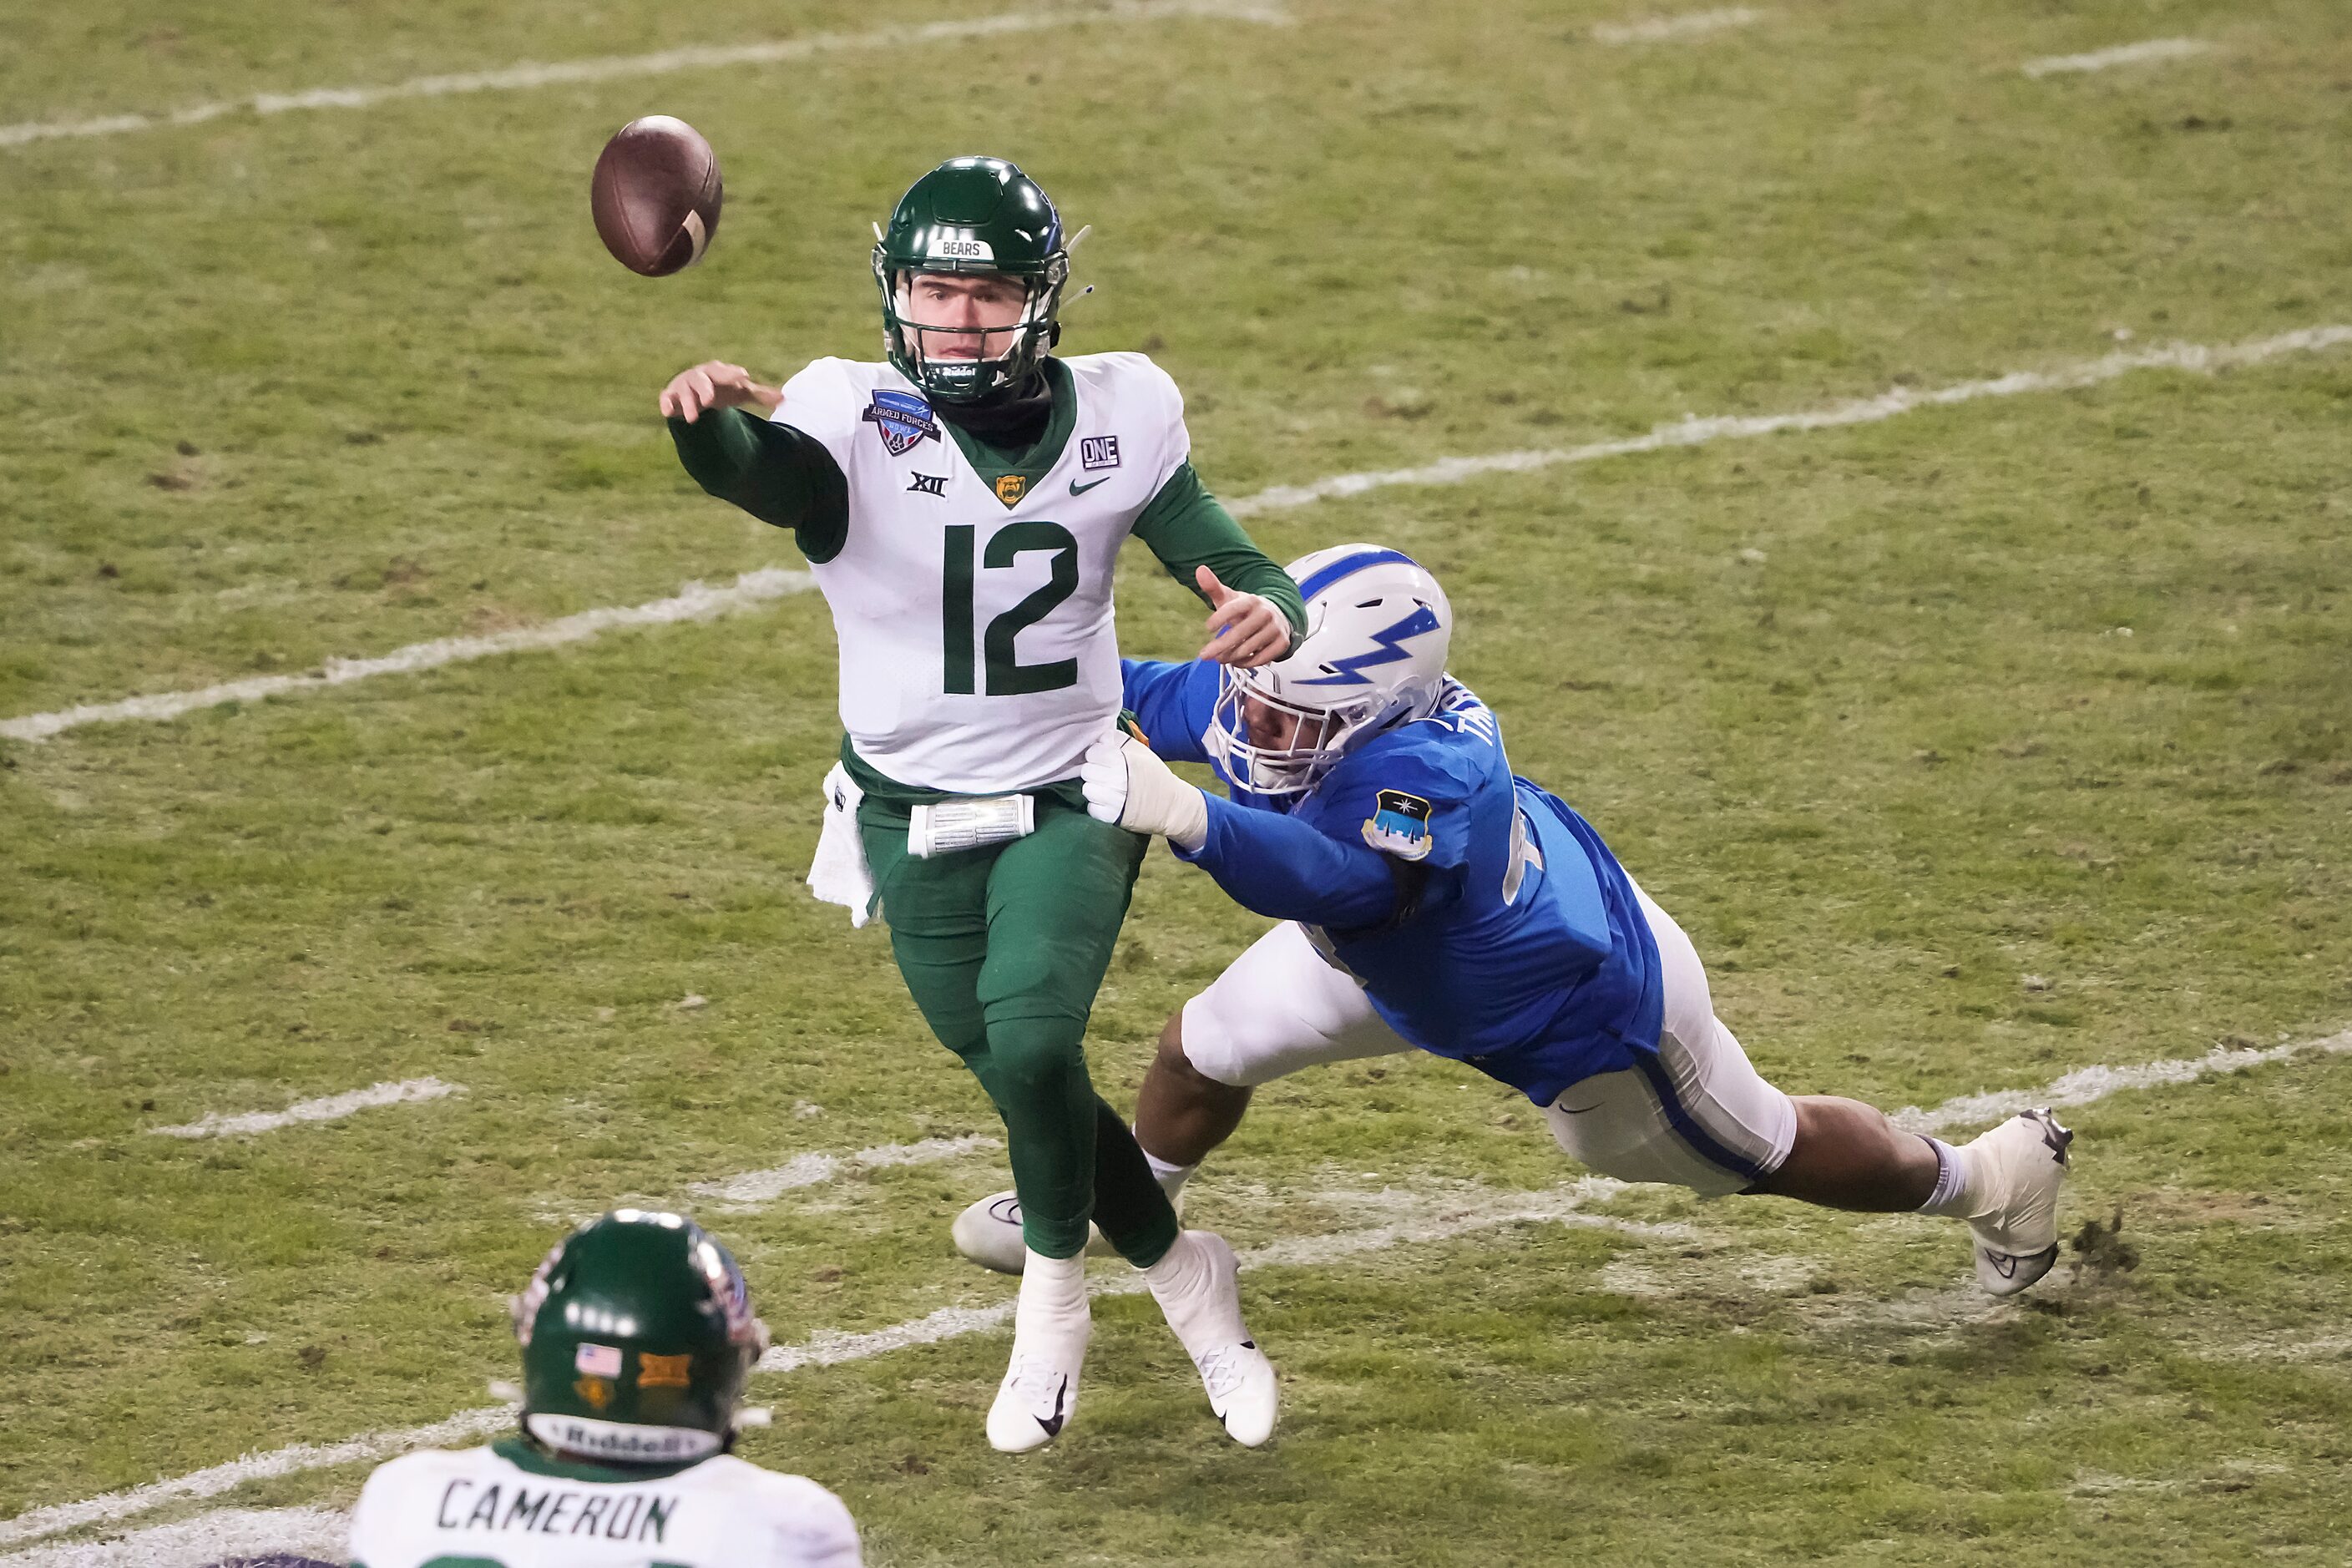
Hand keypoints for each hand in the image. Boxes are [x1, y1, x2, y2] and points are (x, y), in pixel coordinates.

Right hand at [659, 361, 782, 422]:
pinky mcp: (671, 396)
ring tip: (693, 418)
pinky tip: (668, 413)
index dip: (731, 373)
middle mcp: (699, 376)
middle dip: (705, 388)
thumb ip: (759, 394)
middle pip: (701, 378)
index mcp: (716, 372)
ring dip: (688, 403)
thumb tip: (784, 398)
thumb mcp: (739, 392)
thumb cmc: (721, 390)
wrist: (697, 393)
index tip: (742, 377)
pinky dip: (667, 404)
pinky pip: (666, 398)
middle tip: (710, 400)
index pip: (724, 371)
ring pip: (684, 391)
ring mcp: (684, 386)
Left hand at [1081, 731, 1208, 850]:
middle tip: (1107, 773)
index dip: (1098, 754)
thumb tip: (1101, 736)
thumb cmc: (1154, 775)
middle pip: (1086, 770)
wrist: (1171, 805)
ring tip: (1107, 788)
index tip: (1106, 758)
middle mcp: (1115, 780)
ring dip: (1095, 788)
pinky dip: (1097, 805)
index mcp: (1122, 761)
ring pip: (1087, 789)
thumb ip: (1119, 740)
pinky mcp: (1111, 817)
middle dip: (1095, 770)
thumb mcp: (1141, 752)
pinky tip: (1108, 801)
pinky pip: (1091, 808)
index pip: (1092, 752)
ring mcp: (1112, 800)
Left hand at [1195, 566, 1290, 666]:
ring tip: (1220, 657)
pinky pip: (1261, 658)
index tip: (1208, 628)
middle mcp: (1266, 614)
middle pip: (1239, 633)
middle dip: (1219, 646)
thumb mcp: (1229, 598)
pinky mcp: (1282, 643)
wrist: (1276, 615)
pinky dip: (1246, 663)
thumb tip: (1200, 570)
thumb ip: (1213, 587)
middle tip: (1205, 654)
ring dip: (1230, 656)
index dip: (1219, 619)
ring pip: (1249, 648)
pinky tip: (1236, 661)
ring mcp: (1275, 629)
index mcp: (1252, 600)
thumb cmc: (1247, 609)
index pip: (1233, 609)